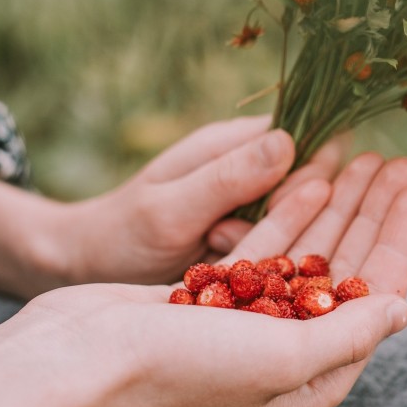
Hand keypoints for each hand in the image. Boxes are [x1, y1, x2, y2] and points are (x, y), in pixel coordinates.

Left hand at [0, 115, 346, 296]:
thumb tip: (290, 141)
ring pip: (301, 216)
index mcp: (235, 142)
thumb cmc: (124, 234)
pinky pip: (283, 240)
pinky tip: (220, 259)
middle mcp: (251, 166)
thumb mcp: (170, 209)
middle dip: (287, 212)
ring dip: (273, 237)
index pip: (308, 139)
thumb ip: (228, 178)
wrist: (92, 267)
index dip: (307, 173)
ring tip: (215, 243)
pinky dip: (262, 255)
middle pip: (313, 179)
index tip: (273, 206)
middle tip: (227, 231)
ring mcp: (254, 201)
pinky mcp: (252, 232)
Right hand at [0, 155, 406, 406]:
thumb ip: (350, 335)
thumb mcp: (283, 359)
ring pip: (309, 252)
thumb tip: (401, 310)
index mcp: (310, 384)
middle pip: (346, 270)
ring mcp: (250, 324)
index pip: (375, 300)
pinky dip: (292, 214)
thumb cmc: (183, 368)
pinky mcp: (215, 296)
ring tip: (366, 159)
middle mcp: (286, 355)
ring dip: (338, 206)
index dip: (399, 242)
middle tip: (398, 163)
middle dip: (373, 215)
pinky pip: (267, 248)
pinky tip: (316, 178)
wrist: (77, 360)